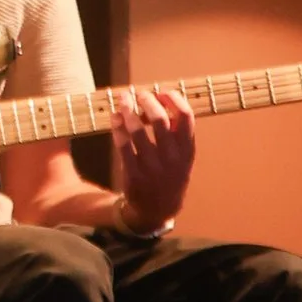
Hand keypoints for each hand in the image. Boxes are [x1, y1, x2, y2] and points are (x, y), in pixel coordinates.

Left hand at [110, 84, 193, 232]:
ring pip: (137, 130)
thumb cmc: (170, 172)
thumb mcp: (182, 155)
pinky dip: (117, 127)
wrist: (158, 209)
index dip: (173, 98)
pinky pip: (123, 145)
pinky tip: (114, 118)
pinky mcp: (134, 174)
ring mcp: (153, 167)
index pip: (186, 116)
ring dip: (127, 110)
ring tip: (123, 101)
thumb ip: (177, 130)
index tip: (161, 92)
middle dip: (146, 100)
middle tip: (138, 94)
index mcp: (187, 149)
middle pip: (159, 119)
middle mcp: (172, 157)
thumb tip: (161, 97)